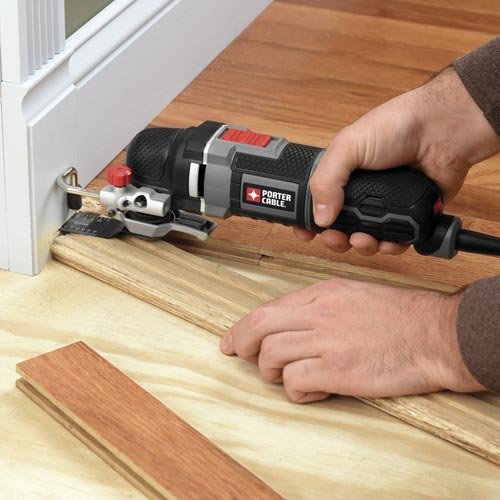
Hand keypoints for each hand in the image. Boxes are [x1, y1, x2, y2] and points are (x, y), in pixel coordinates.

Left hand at [220, 279, 483, 401]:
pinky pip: (295, 382)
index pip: (266, 309)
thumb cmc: (399, 316)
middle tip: (242, 357)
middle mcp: (317, 313)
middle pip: (258, 328)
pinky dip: (298, 391)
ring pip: (271, 357)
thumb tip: (289, 324)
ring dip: (273, 372)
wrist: (433, 333)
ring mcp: (325, 341)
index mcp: (321, 294)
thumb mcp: (352, 295)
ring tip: (294, 376)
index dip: (242, 328)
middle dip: (241, 345)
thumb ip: (318, 307)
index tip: (231, 340)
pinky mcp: (336, 370)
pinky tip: (316, 388)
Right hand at [297, 68, 499, 255]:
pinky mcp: (409, 216)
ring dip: (361, 246)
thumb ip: (327, 180)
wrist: (442, 130)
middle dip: (334, 239)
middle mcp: (361, 194)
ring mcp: (385, 206)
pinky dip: (391, 247)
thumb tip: (320, 217)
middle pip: (339, 228)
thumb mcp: (348, 146)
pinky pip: (396, 241)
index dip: (309, 222)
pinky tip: (389, 243)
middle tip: (335, 238)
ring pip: (366, 239)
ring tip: (364, 240)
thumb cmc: (396, 126)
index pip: (317, 204)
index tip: (305, 234)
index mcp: (342, 176)